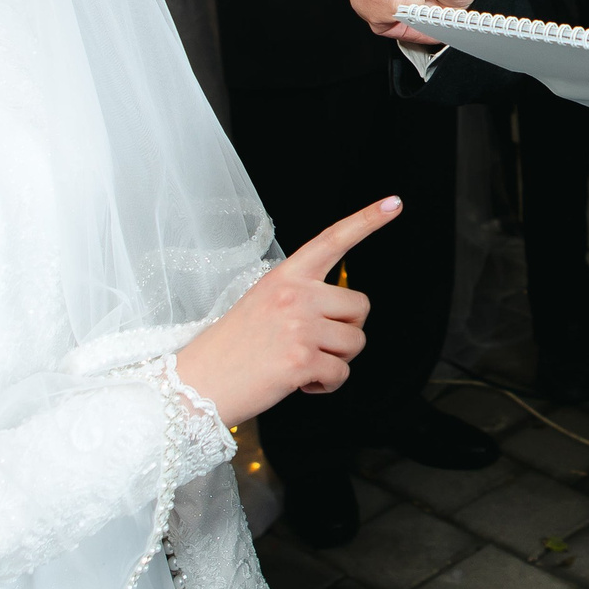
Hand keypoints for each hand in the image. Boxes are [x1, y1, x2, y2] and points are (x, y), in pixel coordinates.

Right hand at [174, 200, 392, 425]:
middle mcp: (295, 294)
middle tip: (314, 344)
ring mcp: (299, 326)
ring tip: (301, 363)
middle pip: (360, 306)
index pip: (332, 240)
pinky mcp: (301, 360)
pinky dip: (326, 385)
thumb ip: (302, 297)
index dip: (366, 220)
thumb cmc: (231, 348)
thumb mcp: (263, 303)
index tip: (394, 203)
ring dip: (336, 360)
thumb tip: (344, 311)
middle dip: (346, 330)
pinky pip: (341, 374)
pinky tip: (299, 383)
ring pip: (355, 343)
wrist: (195, 384)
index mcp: (285, 276)